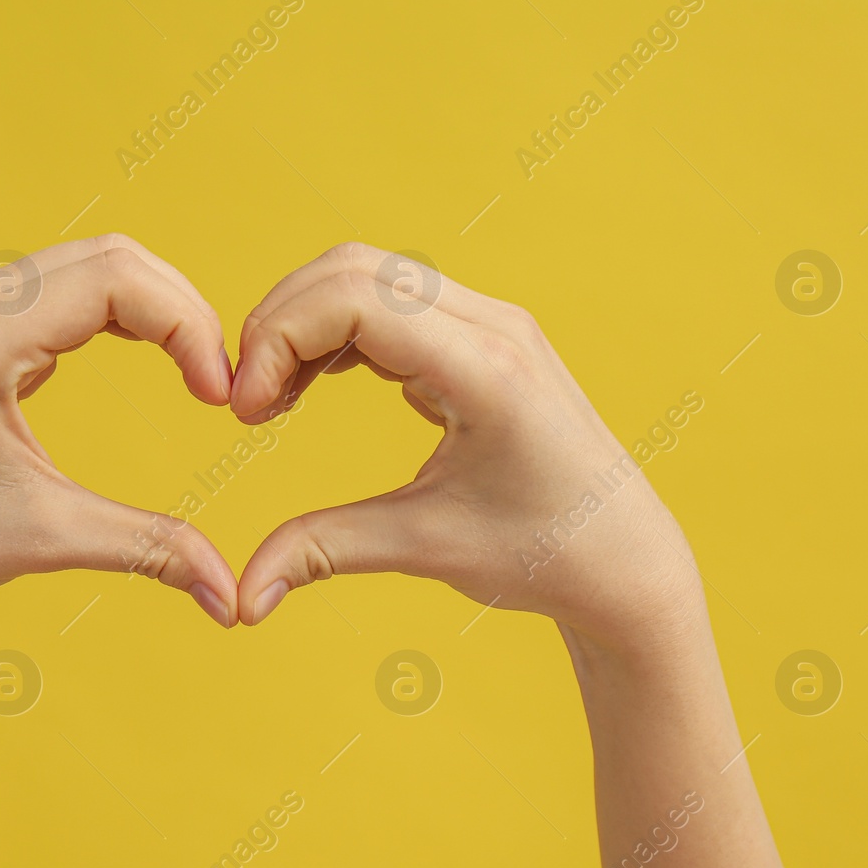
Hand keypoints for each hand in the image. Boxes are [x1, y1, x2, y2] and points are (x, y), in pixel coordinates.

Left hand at [0, 234, 241, 633]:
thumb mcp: (47, 538)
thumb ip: (148, 549)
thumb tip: (231, 597)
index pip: (118, 281)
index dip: (188, 327)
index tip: (218, 398)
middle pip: (111, 257)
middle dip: (181, 310)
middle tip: (217, 382)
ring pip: (86, 266)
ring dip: (150, 308)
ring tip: (192, 371)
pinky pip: (57, 291)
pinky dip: (113, 314)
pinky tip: (141, 358)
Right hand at [229, 242, 701, 647]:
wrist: (625, 561)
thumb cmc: (543, 557)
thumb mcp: (425, 549)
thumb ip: (323, 553)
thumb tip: (242, 598)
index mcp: (484, 369)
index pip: (352, 299)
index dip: (277, 341)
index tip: (244, 413)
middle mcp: (493, 326)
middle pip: (351, 269)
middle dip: (279, 324)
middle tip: (246, 403)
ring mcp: (492, 324)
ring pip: (369, 274)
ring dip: (305, 323)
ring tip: (272, 400)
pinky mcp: (484, 338)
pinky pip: (393, 302)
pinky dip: (338, 332)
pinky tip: (313, 386)